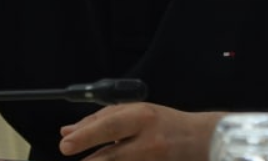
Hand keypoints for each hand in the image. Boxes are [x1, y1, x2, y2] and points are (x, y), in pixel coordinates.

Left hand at [58, 103, 220, 160]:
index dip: (85, 135)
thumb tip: (68, 131)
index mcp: (143, 117)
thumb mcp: (135, 111)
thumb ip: (101, 119)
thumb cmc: (165, 122)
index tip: (65, 143)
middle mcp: (150, 142)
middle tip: (67, 151)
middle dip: (89, 160)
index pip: (110, 125)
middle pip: (112, 155)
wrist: (202, 139)